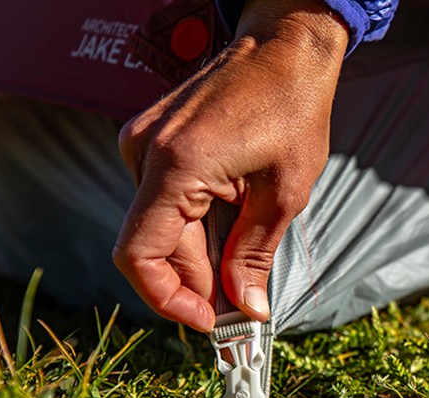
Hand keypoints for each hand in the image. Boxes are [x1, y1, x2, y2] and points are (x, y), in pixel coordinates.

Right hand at [112, 0, 348, 331]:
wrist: (282, 47)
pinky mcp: (147, 144)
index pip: (139, 254)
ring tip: (234, 268)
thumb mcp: (284, 191)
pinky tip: (221, 229)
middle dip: (189, 283)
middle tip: (230, 308)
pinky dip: (186, 227)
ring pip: (153, 227)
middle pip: (149, 246)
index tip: (202, 320)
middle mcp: (144, 154)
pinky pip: (157, 202)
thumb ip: (254, 253)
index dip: (166, 298)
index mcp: (175, 164)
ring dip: (191, 256)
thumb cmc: (289, 105)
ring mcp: (140, 146)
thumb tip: (243, 306)